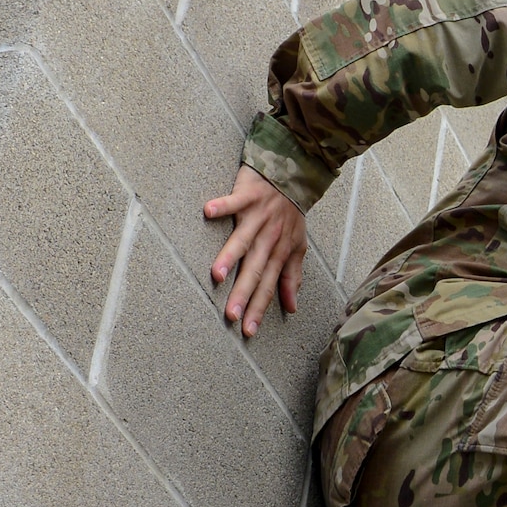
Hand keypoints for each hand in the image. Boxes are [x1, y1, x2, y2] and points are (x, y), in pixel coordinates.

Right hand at [205, 164, 306, 337]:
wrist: (293, 175)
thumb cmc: (290, 214)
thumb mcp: (297, 247)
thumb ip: (292, 276)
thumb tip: (292, 307)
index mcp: (279, 252)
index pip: (268, 286)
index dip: (259, 308)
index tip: (248, 330)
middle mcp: (268, 238)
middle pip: (255, 269)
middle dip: (243, 293)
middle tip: (231, 315)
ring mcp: (258, 217)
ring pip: (243, 240)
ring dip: (230, 255)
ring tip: (217, 275)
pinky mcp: (248, 195)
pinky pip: (234, 201)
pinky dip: (222, 205)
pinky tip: (209, 212)